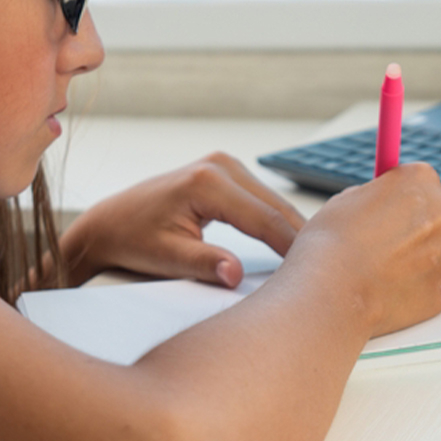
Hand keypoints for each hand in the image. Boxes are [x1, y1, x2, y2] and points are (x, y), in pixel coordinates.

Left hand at [58, 152, 305, 287]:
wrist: (110, 223)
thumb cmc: (132, 240)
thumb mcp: (165, 257)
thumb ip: (203, 264)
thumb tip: (236, 276)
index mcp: (208, 182)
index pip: (264, 219)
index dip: (292, 247)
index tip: (315, 272)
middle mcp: (221, 165)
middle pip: (276, 207)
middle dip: (301, 238)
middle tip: (329, 269)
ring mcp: (226, 165)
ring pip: (274, 203)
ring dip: (292, 230)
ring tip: (318, 261)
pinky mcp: (227, 172)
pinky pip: (263, 200)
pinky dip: (278, 222)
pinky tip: (294, 245)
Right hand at [285, 162, 440, 337]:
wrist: (332, 293)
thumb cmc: (333, 244)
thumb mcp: (347, 199)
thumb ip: (376, 198)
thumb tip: (384, 206)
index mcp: (421, 178)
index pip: (420, 181)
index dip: (401, 198)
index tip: (392, 209)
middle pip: (437, 214)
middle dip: (416, 227)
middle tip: (385, 243)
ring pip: (440, 250)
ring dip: (420, 257)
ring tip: (382, 270)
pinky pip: (437, 281)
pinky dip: (420, 285)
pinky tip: (391, 288)